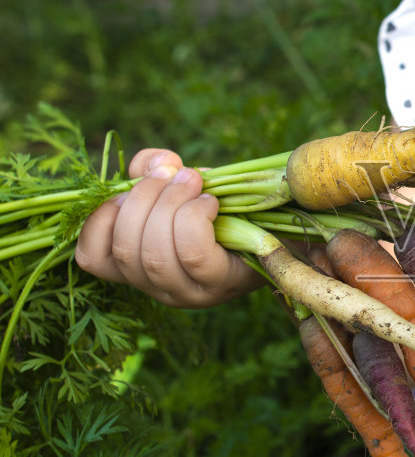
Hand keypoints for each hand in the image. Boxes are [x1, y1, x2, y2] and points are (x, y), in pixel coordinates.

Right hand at [75, 149, 259, 308]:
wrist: (280, 233)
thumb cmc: (222, 210)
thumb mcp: (178, 186)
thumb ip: (154, 169)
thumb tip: (156, 163)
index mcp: (137, 268)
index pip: (92, 257)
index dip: (100, 219)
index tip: (125, 190)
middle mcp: (158, 288)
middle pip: (127, 249)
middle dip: (146, 199)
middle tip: (175, 174)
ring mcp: (188, 293)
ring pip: (156, 254)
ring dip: (171, 205)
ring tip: (194, 182)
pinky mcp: (219, 285)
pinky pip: (192, 252)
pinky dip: (195, 217)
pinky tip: (211, 203)